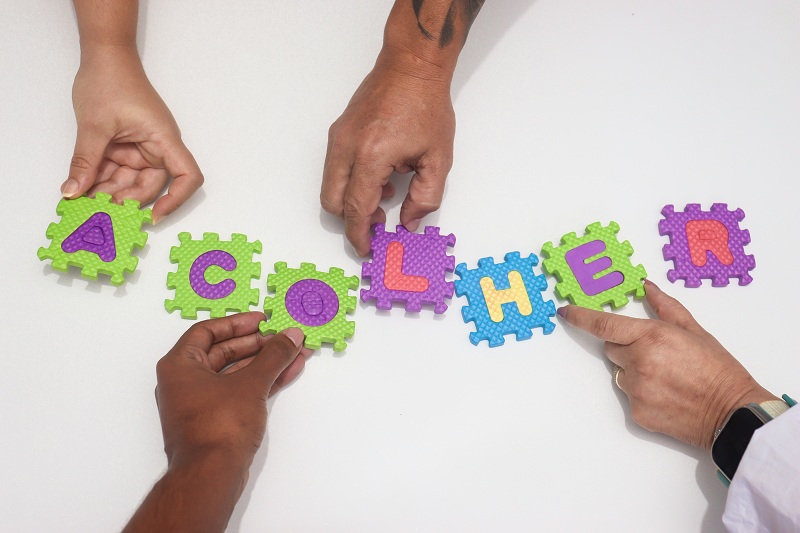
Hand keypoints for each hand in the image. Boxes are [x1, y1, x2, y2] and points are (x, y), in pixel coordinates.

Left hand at [63, 45, 202, 222]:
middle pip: (150, 185)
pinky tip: (83, 188)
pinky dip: (102, 180)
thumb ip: (85, 162)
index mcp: (163, 139)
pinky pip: (118, 170)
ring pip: (130, 181)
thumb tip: (73, 192)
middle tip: (97, 211)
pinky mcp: (128, 147)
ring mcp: (142, 148)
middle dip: (125, 199)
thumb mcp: (93, 126)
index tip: (153, 216)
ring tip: (83, 201)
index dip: (176, 199)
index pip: (186, 175)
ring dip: (109, 192)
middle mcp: (157, 147)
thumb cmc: (110, 81)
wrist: (104, 57)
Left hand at [155, 312, 310, 471]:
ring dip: (265, 363)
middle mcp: (184, 382)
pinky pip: (240, 391)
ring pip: (236, 373)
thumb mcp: (251, 383)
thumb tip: (292, 335)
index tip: (263, 321)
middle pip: (224, 351)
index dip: (237, 323)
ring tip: (295, 353)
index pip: (208, 331)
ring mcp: (200, 403)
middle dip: (258, 344)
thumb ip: (273, 356)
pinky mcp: (215, 421)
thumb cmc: (219, 425)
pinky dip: (262, 382)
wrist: (210, 476)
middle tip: (284, 337)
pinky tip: (287, 372)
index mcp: (179, 365)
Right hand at [321, 46, 454, 254]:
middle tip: (378, 225)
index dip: (360, 234)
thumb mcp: (438, 159)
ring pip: (331, 185)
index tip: (366, 248)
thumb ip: (425, 197)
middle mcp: (347, 147)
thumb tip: (409, 222)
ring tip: (386, 196)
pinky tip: (381, 175)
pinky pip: (335, 167)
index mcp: (371, 156)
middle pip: (333, 201)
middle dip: (352, 220)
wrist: (411, 67)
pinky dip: (351, 181)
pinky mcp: (339, 131)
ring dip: (352, 200)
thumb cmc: (426, 106)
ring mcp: (339, 138)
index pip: (356, 208)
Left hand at [558, 280, 776, 449]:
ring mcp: (636, 388)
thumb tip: (647, 287)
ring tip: (666, 377)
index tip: (565, 311)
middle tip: (657, 355)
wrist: (732, 414)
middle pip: (611, 348)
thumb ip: (665, 307)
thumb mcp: (695, 331)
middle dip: (627, 347)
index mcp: (651, 337)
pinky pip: (628, 395)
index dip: (580, 317)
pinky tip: (665, 394)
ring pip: (619, 373)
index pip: (604, 325)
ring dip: (634, 371)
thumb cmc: (718, 370)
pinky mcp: (637, 411)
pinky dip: (641, 393)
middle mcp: (639, 362)